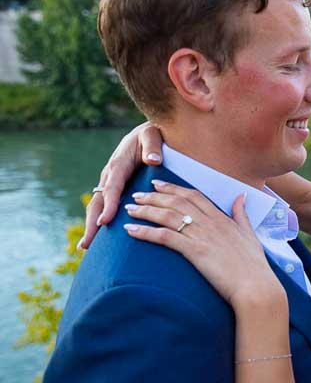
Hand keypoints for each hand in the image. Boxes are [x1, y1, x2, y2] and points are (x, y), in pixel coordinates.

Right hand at [81, 122, 164, 249]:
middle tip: (87, 245)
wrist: (144, 134)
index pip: (112, 188)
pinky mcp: (111, 189)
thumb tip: (154, 160)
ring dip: (91, 227)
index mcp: (118, 165)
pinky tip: (97, 241)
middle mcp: (109, 176)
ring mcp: (108, 184)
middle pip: (98, 202)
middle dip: (92, 224)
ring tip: (85, 248)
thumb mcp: (152, 135)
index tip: (105, 222)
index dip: (109, 205)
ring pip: (97, 207)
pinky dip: (98, 223)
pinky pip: (103, 207)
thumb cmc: (150, 135)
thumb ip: (153, 146)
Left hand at [123, 181, 285, 310]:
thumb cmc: (254, 266)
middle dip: (153, 196)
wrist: (256, 287)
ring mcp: (202, 236)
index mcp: (222, 218)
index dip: (173, 188)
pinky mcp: (195, 251)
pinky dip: (146, 232)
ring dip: (145, 211)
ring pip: (168, 216)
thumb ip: (242, 214)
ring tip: (129, 210)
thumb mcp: (250, 235)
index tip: (157, 184)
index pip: (193, 196)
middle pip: (176, 202)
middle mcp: (210, 223)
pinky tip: (132, 230)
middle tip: (136, 194)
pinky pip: (165, 237)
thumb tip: (241, 196)